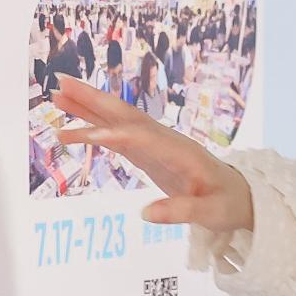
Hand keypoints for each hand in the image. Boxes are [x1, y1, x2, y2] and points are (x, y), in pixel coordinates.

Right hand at [51, 76, 252, 232]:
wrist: (238, 194)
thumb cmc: (227, 203)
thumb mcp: (211, 212)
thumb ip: (182, 212)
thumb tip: (146, 213)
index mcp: (179, 151)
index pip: (142, 138)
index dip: (115, 135)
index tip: (85, 135)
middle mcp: (164, 140)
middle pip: (125, 115)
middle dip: (93, 99)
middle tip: (61, 82)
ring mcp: (154, 143)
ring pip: (117, 120)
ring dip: (88, 107)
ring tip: (57, 94)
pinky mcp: (147, 152)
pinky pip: (117, 135)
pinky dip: (94, 128)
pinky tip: (72, 127)